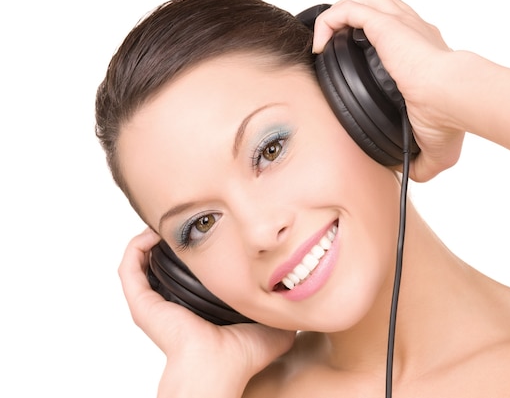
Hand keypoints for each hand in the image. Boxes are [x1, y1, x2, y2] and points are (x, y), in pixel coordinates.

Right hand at [118, 228, 295, 396]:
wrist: (218, 368)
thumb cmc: (242, 356)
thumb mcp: (271, 326)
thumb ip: (285, 308)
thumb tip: (306, 293)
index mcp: (196, 305)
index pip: (190, 270)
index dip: (196, 247)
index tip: (209, 226)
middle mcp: (172, 302)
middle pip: (163, 261)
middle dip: (172, 236)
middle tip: (186, 216)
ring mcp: (153, 302)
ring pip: (142, 261)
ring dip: (150, 237)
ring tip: (165, 218)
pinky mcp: (141, 303)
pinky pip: (129, 268)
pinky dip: (136, 247)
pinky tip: (151, 232)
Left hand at [313, 0, 464, 181]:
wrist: (454, 98)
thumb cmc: (450, 117)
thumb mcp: (436, 148)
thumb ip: (422, 161)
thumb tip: (410, 173)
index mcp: (425, 54)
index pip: (400, 36)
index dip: (376, 44)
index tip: (354, 68)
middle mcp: (414, 32)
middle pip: (381, 11)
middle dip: (356, 23)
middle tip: (336, 47)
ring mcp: (401, 24)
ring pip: (367, 1)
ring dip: (342, 15)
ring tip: (326, 40)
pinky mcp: (386, 23)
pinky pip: (350, 9)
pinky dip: (331, 19)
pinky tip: (321, 41)